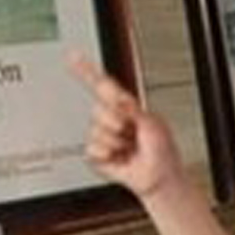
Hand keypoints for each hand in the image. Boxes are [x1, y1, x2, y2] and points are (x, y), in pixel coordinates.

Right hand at [68, 52, 184, 199]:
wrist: (156, 178)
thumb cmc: (161, 152)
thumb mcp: (152, 124)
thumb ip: (132, 109)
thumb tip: (119, 98)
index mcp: (125, 107)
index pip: (102, 85)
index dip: (86, 70)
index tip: (73, 56)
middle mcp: (112, 119)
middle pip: (98, 109)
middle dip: (115, 122)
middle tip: (131, 133)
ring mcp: (103, 136)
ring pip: (95, 131)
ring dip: (115, 142)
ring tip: (128, 148)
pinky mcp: (96, 154)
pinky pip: (91, 149)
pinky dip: (107, 155)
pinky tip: (119, 158)